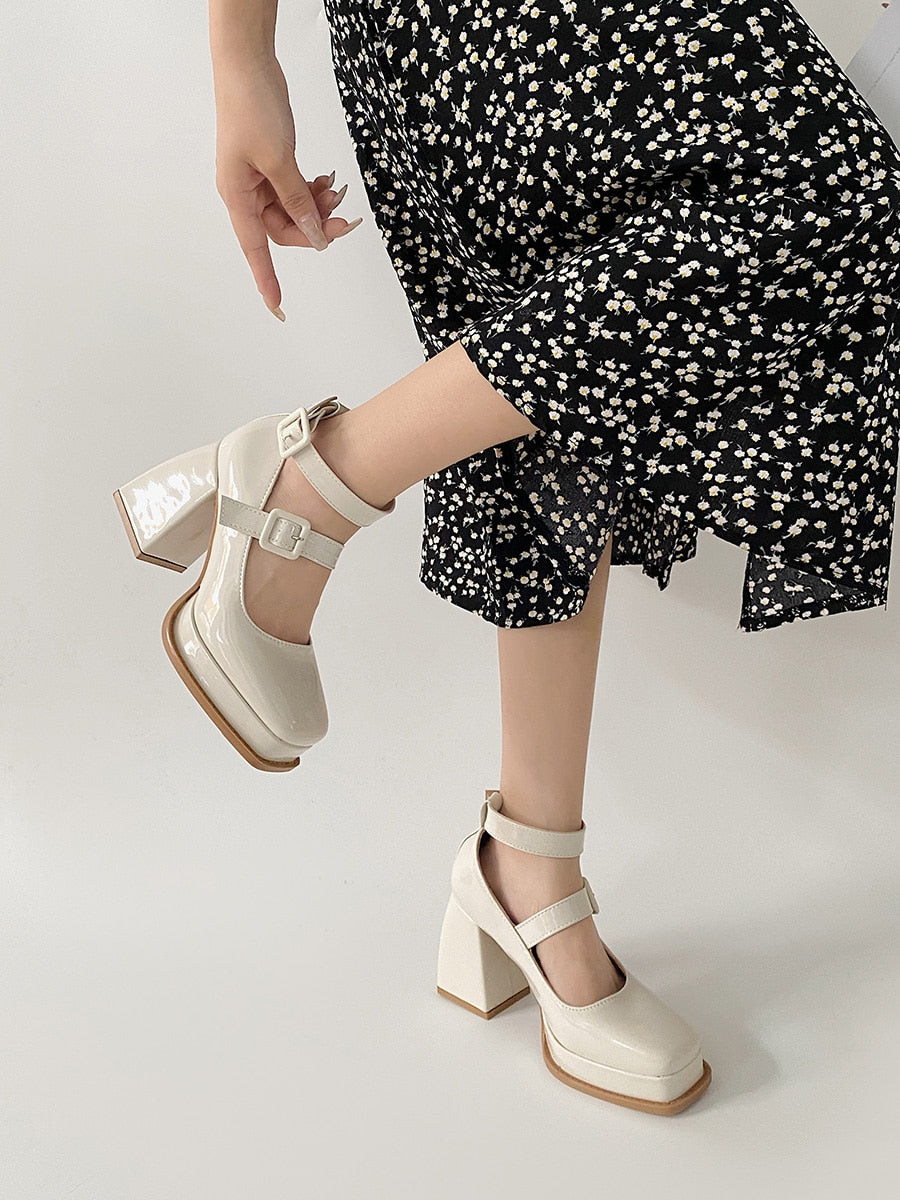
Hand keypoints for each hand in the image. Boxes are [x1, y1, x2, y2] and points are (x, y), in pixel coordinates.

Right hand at [213, 53, 361, 318]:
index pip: (255, 249)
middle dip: (315, 227)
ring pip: (295, 210)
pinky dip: (314, 189)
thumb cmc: (252, 108)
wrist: (248, 63)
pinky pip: (296, 190)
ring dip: (318, 207)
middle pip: (285, 229)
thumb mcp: (279, 159)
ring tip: (337, 192)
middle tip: (346, 221)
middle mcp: (246, 193)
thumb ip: (297, 200)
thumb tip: (315, 235)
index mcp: (237, 196)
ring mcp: (260, 179)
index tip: (277, 307)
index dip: (266, 279)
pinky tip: (328, 180)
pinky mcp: (273, 165)